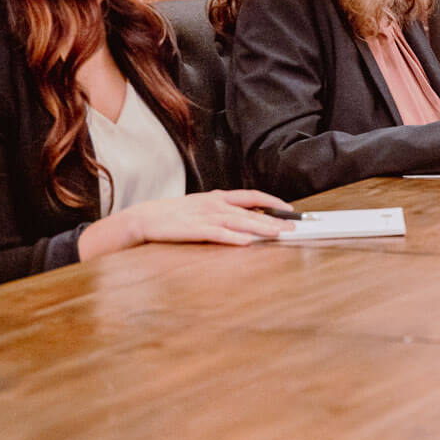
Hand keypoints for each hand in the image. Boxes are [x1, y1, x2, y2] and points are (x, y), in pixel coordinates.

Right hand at [123, 189, 294, 247]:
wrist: (146, 218)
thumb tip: (249, 220)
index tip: (290, 210)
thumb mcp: (204, 207)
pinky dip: (233, 238)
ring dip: (260, 228)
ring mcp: (205, 216)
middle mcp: (215, 204)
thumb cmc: (176, 215)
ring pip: (239, 222)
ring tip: (278, 234)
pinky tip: (246, 242)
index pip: (252, 197)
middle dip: (274, 220)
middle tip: (293, 227)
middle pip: (251, 211)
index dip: (272, 203)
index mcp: (218, 197)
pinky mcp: (194, 230)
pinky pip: (217, 234)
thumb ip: (225, 212)